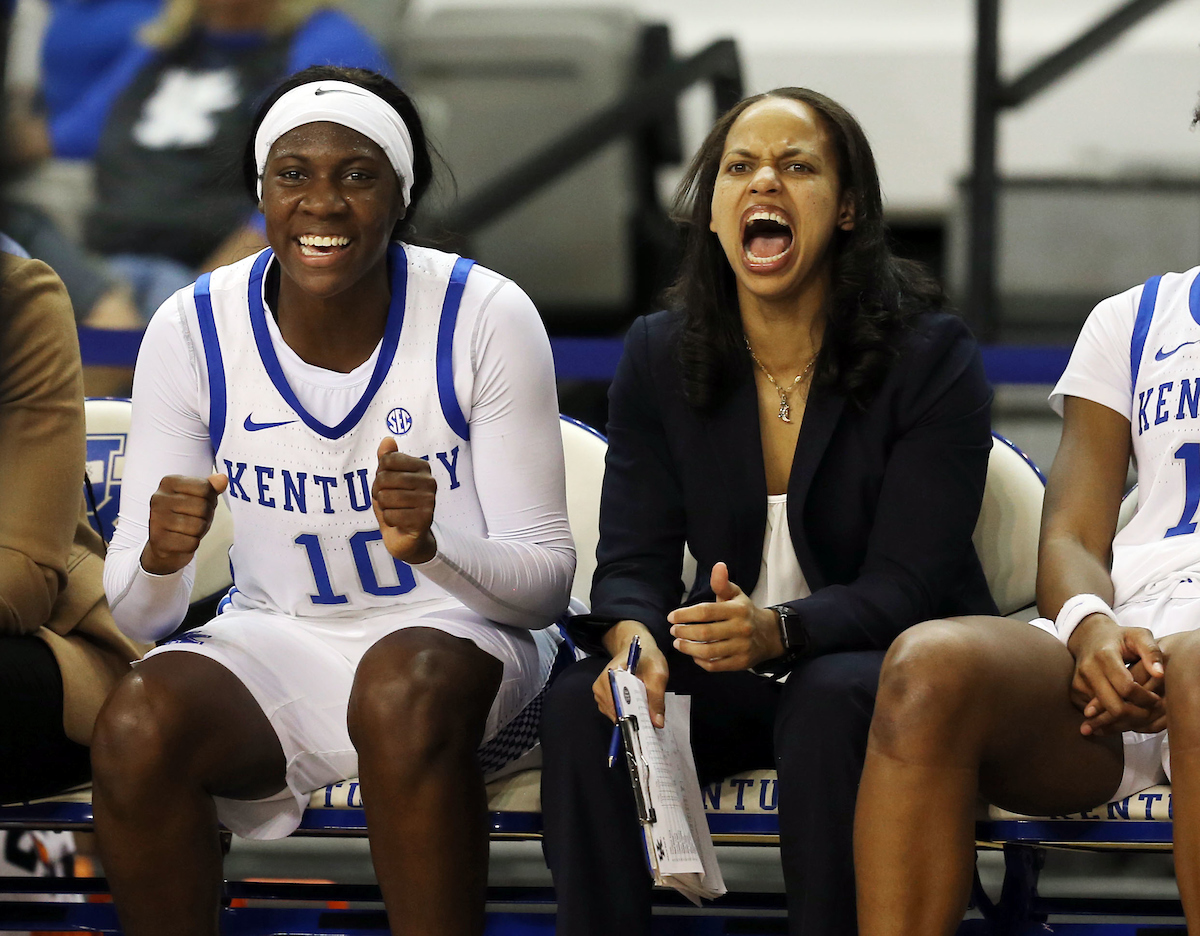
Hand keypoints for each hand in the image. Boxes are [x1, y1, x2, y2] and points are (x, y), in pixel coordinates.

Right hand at [141, 473, 227, 574]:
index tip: (200, 504)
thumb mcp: (200, 497)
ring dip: (199, 531)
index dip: (210, 499)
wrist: (166, 544)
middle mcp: (159, 498)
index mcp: (169, 482)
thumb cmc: (185, 516)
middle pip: (203, 507)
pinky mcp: (159, 540)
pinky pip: (192, 543)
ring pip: (198, 526)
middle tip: (195, 519)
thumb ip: (211, 487)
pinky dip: (192, 544)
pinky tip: (182, 540)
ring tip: (188, 530)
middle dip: (206, 516)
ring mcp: (156, 519)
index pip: (205, 488)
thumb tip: (223, 478)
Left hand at [372, 438, 436, 562]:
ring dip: (383, 507)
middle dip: (379, 492)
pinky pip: (390, 515)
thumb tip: (387, 440)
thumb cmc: (397, 504)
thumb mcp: (388, 479)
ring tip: (394, 510)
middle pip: (384, 478)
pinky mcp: (424, 519)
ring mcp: (428, 500)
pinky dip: (389, 520)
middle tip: (389, 500)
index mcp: (422, 467)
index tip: (388, 484)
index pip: (387, 460)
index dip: (380, 474)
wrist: (407, 536)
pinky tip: (399, 522)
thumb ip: (388, 459)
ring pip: (385, 497)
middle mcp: (429, 481)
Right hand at [595, 620, 668, 727]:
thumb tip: (657, 722)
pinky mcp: (603, 697)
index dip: (630, 715)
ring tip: (643, 713)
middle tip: (647, 721)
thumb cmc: (648, 659)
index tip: (643, 724)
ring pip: (613, 714)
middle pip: (614, 710)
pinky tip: (636, 709)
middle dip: (631, 718)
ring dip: (628, 717)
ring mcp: (600, 691)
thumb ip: (656, 698)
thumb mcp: (658, 675)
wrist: (639, 650)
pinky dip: (625, 715)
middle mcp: (601, 684)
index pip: (617, 701)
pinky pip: (613, 713)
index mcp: (611, 674)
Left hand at [666, 562, 783, 671]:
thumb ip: (722, 583)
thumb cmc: (745, 612)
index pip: (706, 611)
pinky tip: (694, 655)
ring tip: (678, 643)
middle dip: (684, 632)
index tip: (671, 617)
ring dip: (688, 648)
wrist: (769, 635)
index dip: (685, 614)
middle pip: (705, 633)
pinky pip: (716, 665)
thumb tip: (718, 565)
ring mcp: (742, 647)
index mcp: (737, 609)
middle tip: (673, 631)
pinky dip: (701, 662)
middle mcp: (741, 628)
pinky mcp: (741, 663)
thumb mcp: (735, 595)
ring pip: (709, 652)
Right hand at [1068, 612, 1163, 735]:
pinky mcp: (1074, 692)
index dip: (1144, 698)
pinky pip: (1095, 713)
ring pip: (1104, 713)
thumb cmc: (1120, 638)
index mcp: (1104, 655)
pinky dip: (1110, 715)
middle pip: (1114, 706)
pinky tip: (1123, 706)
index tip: (1156, 698)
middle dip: (1135, 713)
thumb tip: (1159, 675)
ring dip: (1123, 716)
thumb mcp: (1139, 636)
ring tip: (1137, 708)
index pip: (1126, 687)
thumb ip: (1152, 652)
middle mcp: (1088, 670)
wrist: (1088, 636)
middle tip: (1149, 710)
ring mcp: (1078, 682)